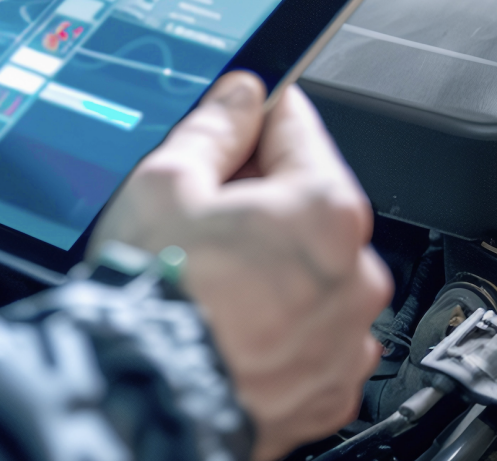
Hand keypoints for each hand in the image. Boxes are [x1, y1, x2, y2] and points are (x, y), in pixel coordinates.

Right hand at [90, 73, 391, 460]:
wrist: (143, 399)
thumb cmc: (154, 296)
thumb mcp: (165, 182)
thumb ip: (214, 128)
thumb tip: (241, 98)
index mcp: (323, 210)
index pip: (297, 129)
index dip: (256, 120)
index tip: (234, 122)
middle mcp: (354, 275)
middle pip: (307, 207)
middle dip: (260, 203)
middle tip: (200, 220)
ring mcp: (345, 339)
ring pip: (310, 274)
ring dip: (272, 267)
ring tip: (209, 282)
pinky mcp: (327, 389)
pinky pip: (309, 336)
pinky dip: (277, 326)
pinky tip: (228, 323)